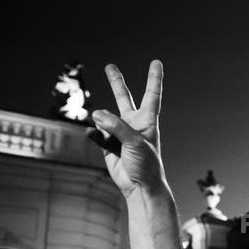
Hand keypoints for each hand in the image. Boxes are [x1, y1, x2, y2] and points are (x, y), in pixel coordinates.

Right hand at [87, 60, 165, 198]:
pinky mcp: (108, 145)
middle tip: (110, 66)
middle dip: (117, 83)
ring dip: (101, 119)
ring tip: (104, 125)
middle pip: (124, 98)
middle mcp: (133, 125)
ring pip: (105, 118)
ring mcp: (120, 134)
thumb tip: (96, 113)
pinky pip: (97, 134)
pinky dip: (94, 134)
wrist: (140, 187)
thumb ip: (116, 126)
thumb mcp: (135, 142)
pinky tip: (92, 133)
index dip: (154, 78)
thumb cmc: (146, 165)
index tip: (156, 62)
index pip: (152, 95)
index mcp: (147, 121)